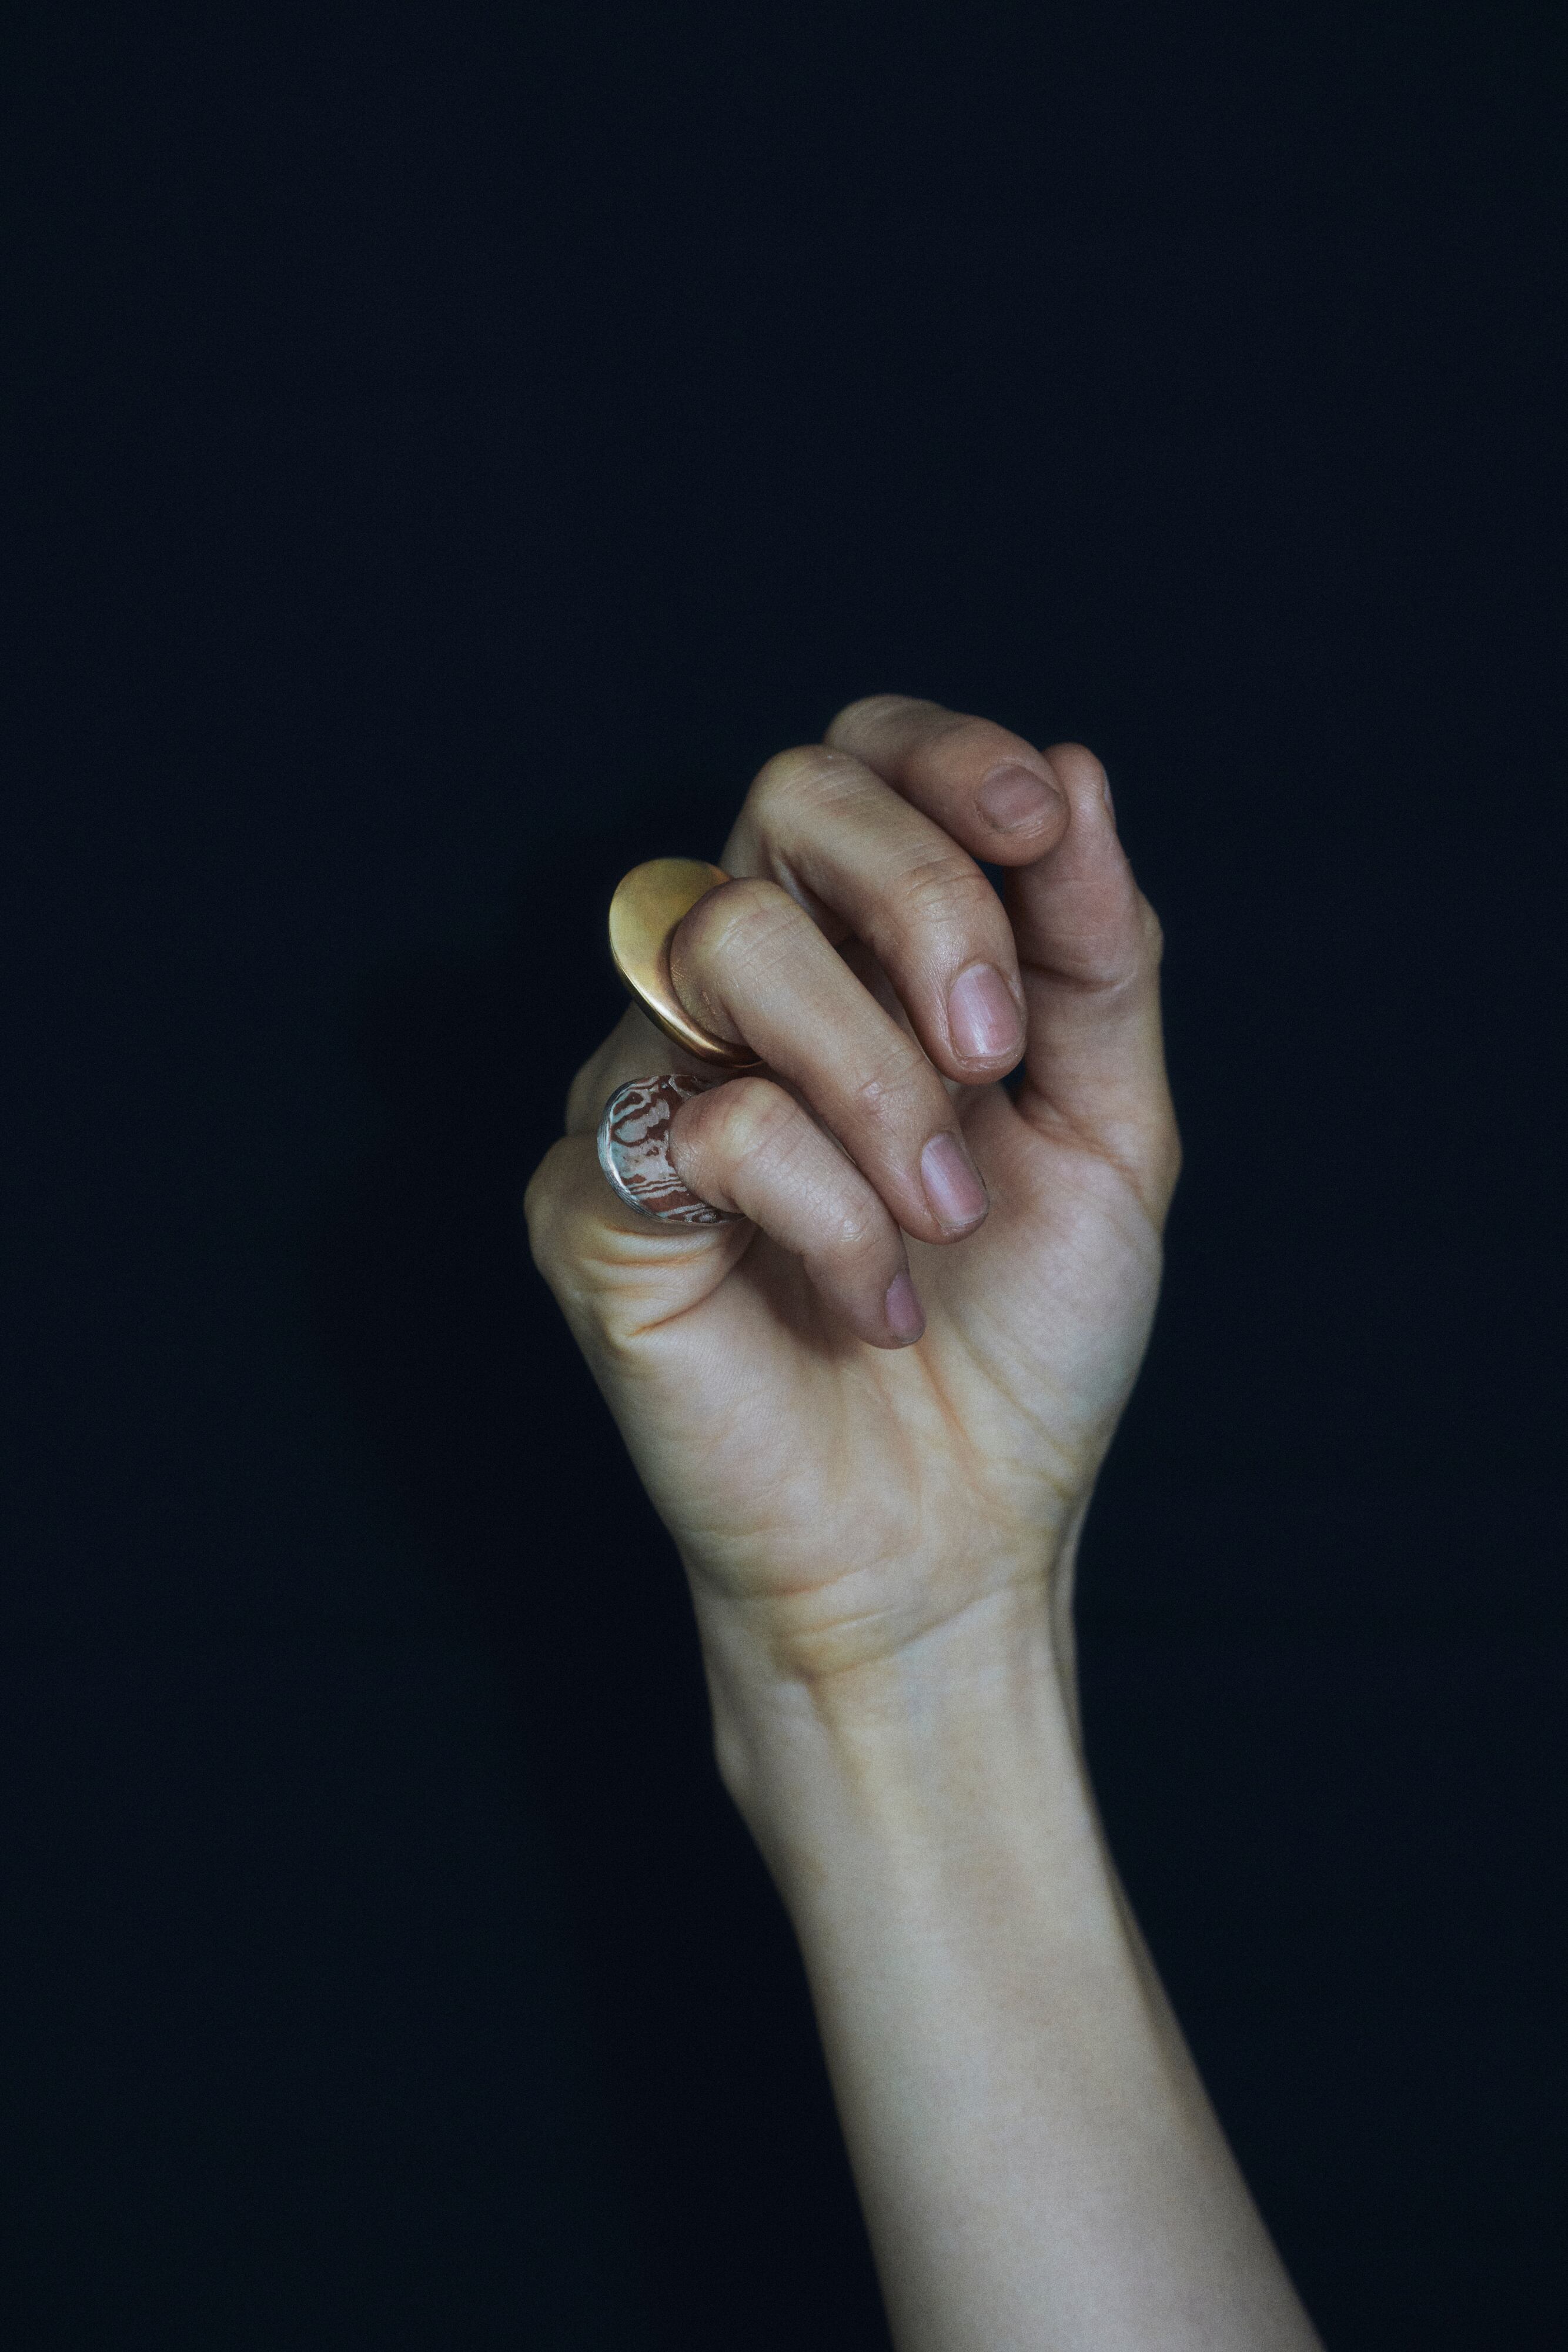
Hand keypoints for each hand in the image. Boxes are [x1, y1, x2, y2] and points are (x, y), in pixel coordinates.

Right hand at [526, 695, 1179, 1718]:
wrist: (947, 1543)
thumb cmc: (1017, 1345)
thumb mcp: (1109, 1134)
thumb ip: (1096, 958)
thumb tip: (1079, 770)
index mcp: (852, 963)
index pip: (850, 767)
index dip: (941, 757)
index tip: (1040, 823)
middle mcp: (731, 1004)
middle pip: (778, 804)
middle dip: (921, 900)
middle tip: (992, 1060)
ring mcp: (645, 1092)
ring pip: (718, 938)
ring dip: (874, 1077)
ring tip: (943, 1215)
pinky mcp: (591, 1205)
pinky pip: (699, 1123)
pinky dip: (826, 1210)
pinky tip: (872, 1304)